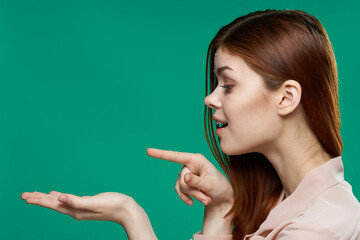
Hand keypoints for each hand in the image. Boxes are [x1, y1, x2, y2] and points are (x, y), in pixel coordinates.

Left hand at [21, 191, 156, 239]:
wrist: (127, 211)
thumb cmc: (113, 205)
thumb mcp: (95, 202)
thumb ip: (77, 201)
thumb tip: (60, 199)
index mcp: (75, 210)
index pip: (52, 205)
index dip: (39, 200)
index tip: (25, 197)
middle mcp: (76, 210)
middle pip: (53, 204)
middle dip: (38, 199)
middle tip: (24, 195)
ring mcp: (81, 208)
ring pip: (59, 202)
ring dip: (47, 198)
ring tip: (36, 195)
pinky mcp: (87, 204)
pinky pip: (68, 200)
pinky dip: (60, 197)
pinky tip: (58, 195)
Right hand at [146, 148, 233, 207]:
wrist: (222, 197)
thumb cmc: (219, 187)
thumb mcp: (210, 184)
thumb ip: (197, 181)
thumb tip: (184, 177)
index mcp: (196, 159)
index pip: (176, 156)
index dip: (161, 154)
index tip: (148, 151)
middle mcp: (189, 164)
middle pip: (181, 178)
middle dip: (193, 191)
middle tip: (206, 198)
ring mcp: (186, 173)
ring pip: (180, 186)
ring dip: (192, 195)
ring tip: (206, 200)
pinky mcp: (184, 182)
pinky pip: (178, 191)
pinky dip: (185, 198)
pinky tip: (191, 203)